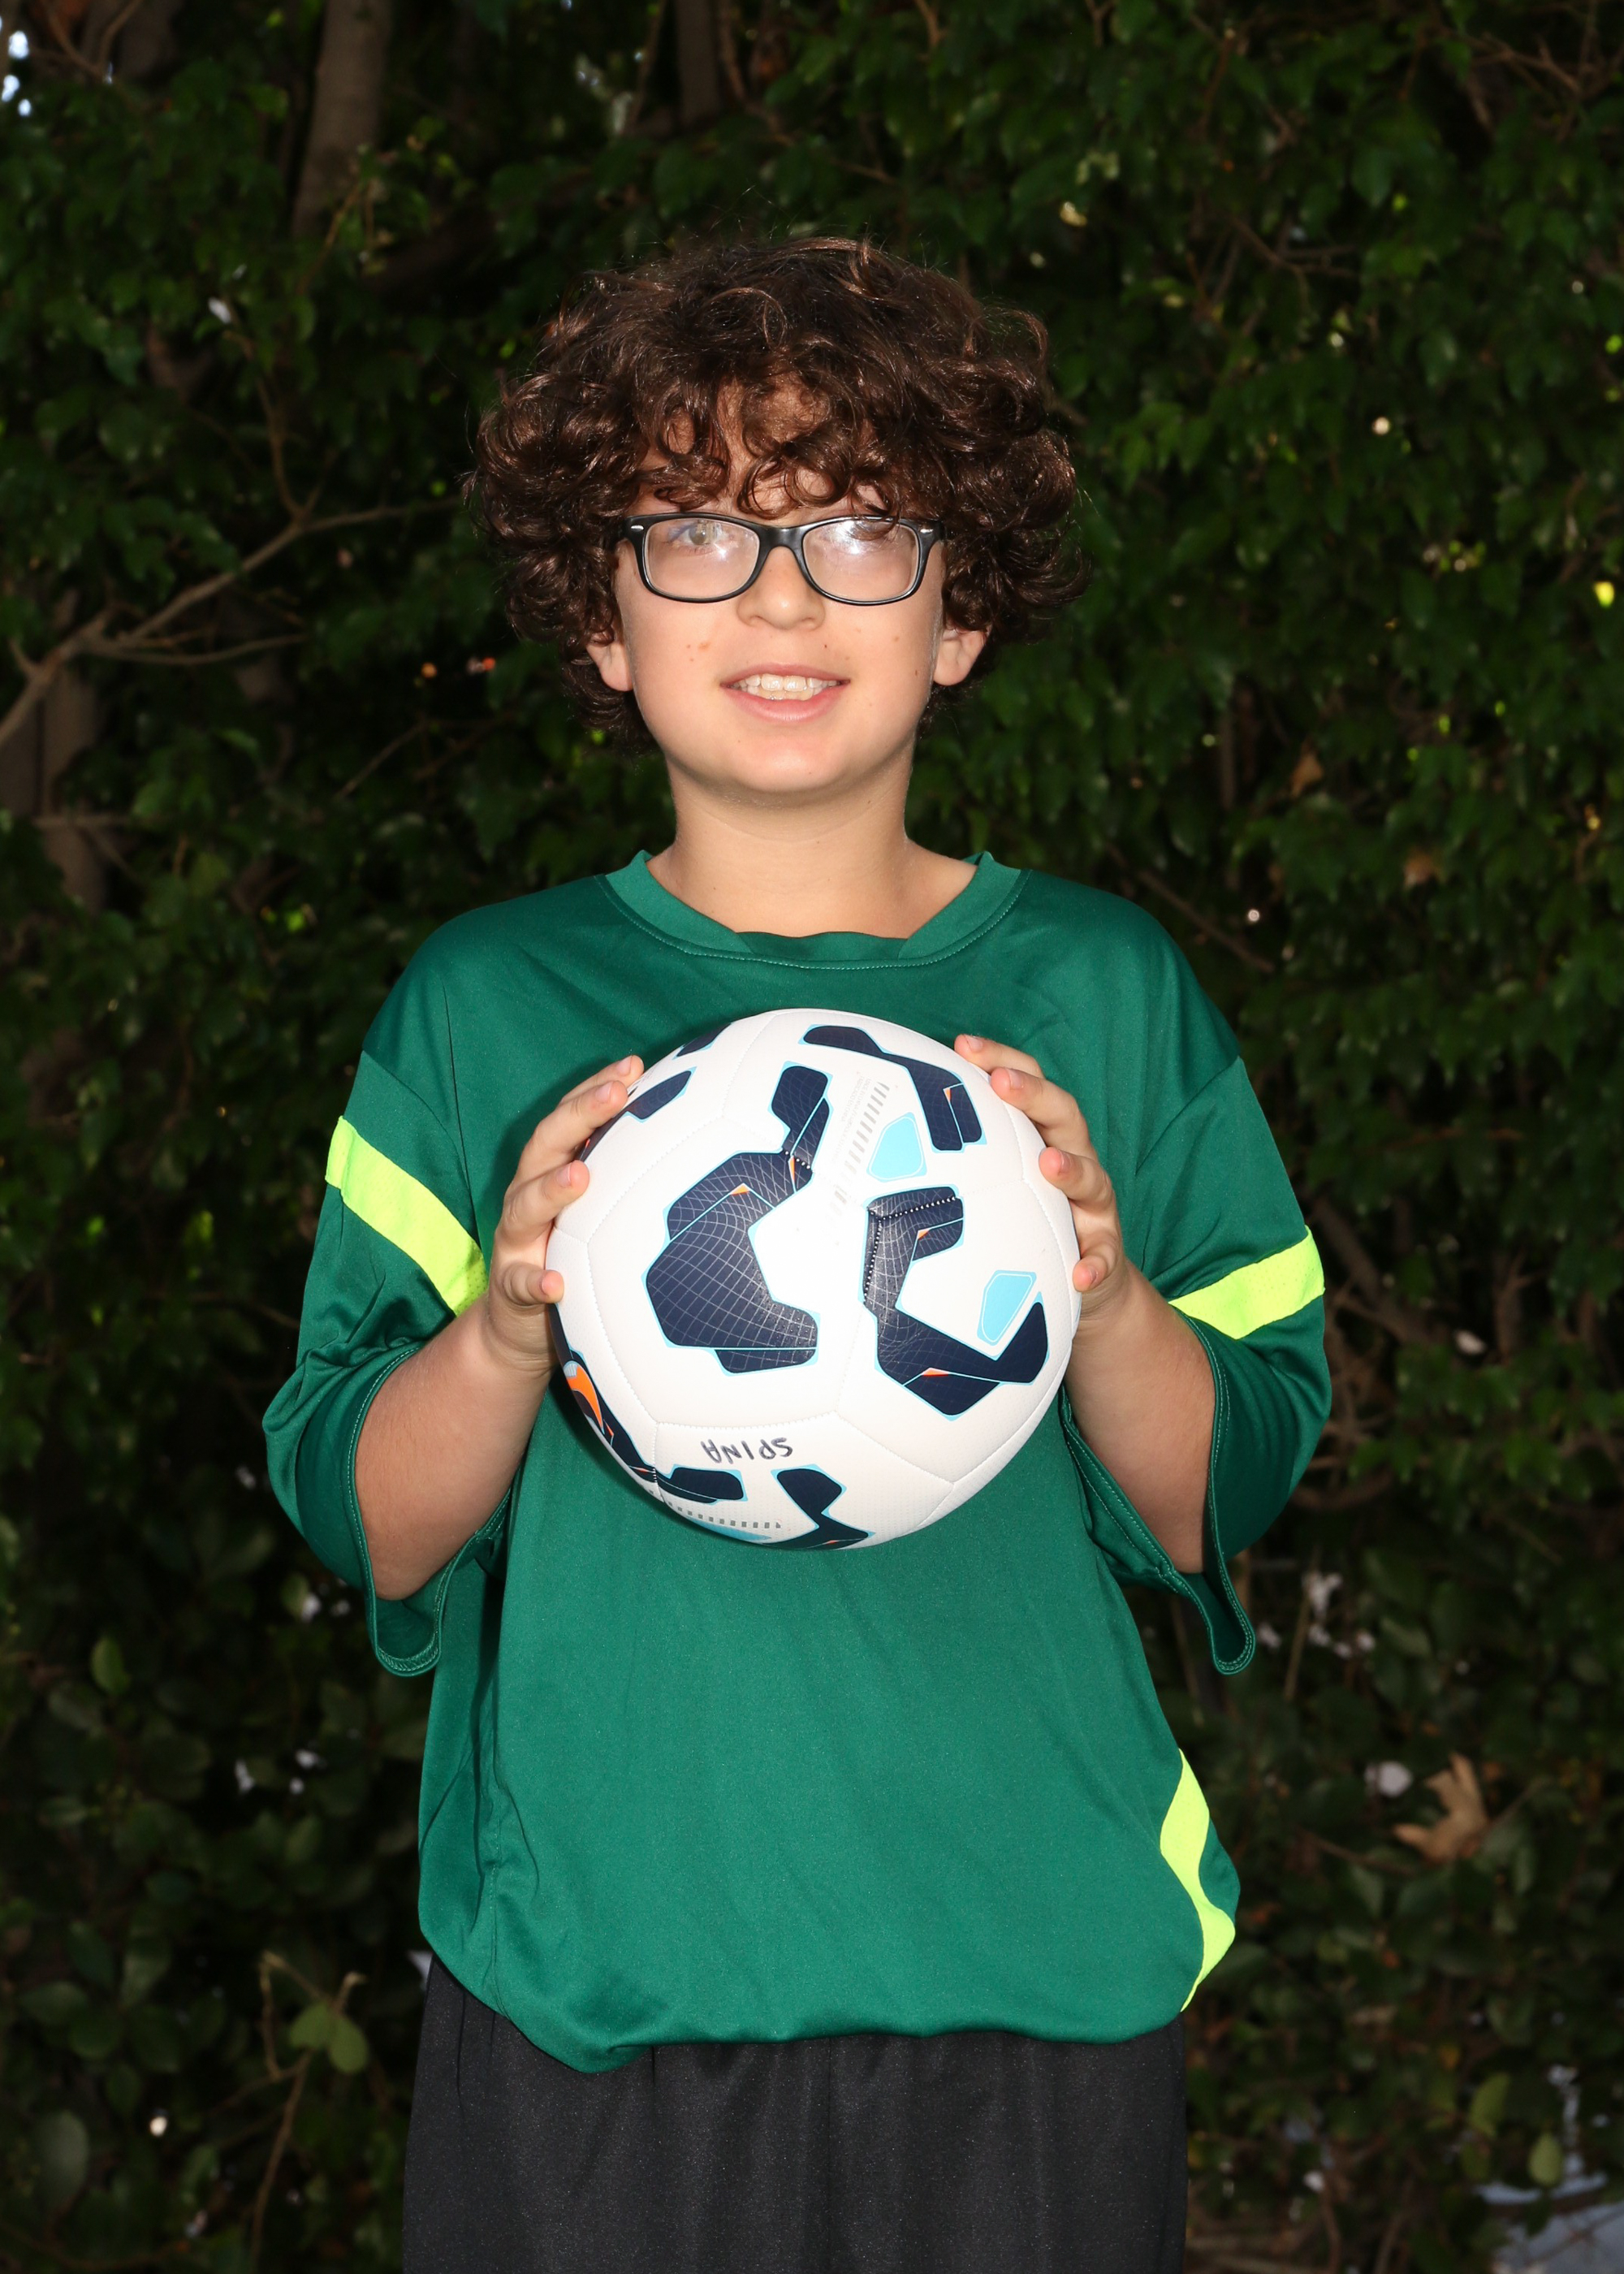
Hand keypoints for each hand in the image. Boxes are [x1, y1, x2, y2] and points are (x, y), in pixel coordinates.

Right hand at [481, 1054, 643, 1371]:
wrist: (519, 1328)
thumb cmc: (573, 1259)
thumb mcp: (597, 1216)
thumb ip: (627, 1183)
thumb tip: (697, 1151)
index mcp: (551, 1174)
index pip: (570, 1120)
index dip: (595, 1088)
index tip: (634, 1065)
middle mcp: (527, 1198)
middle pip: (546, 1146)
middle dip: (580, 1115)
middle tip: (615, 1093)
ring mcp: (516, 1241)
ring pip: (525, 1207)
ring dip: (551, 1190)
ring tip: (579, 1179)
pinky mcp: (510, 1288)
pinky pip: (521, 1283)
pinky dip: (536, 1281)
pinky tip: (555, 1282)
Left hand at [954, 1035, 1125, 1321]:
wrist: (1085, 1278)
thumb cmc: (1027, 1218)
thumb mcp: (999, 1180)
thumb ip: (962, 1156)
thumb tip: (883, 1142)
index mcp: (1044, 1137)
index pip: (1028, 1084)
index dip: (1001, 1060)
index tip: (963, 1044)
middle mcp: (1074, 1160)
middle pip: (1063, 1115)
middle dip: (1033, 1095)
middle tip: (1001, 1083)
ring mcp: (1094, 1206)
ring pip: (1092, 1179)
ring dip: (1072, 1169)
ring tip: (1049, 1164)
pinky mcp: (1105, 1252)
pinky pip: (1104, 1257)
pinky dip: (1096, 1264)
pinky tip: (1081, 1274)